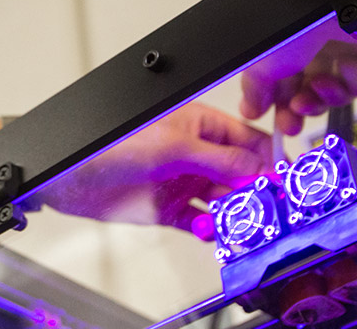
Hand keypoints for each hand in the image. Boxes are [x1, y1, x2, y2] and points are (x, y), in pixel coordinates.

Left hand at [37, 104, 272, 237]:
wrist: (69, 175)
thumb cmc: (112, 144)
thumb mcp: (173, 147)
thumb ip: (219, 160)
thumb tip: (259, 169)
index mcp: (199, 125)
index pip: (247, 140)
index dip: (268, 159)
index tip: (287, 180)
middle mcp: (195, 153)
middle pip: (241, 174)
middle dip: (256, 191)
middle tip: (270, 208)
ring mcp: (184, 181)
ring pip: (224, 200)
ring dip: (235, 213)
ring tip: (239, 223)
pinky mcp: (170, 208)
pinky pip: (201, 221)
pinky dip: (211, 229)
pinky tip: (212, 231)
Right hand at [239, 6, 356, 135]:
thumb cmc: (293, 21)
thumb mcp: (261, 62)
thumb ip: (255, 89)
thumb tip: (250, 109)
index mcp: (294, 43)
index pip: (288, 83)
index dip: (281, 105)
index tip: (273, 123)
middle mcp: (322, 44)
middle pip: (315, 90)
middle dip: (303, 109)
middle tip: (292, 124)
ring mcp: (353, 48)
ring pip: (343, 91)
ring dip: (327, 98)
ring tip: (315, 89)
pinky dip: (356, 83)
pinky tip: (344, 67)